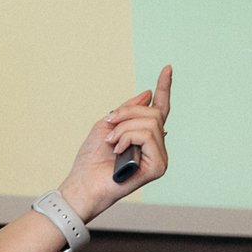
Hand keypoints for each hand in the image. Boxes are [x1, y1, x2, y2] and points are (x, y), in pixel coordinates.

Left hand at [58, 64, 171, 220]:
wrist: (83, 183)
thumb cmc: (92, 159)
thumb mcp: (107, 125)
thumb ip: (128, 110)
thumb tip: (148, 94)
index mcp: (145, 137)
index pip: (159, 108)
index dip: (164, 88)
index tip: (167, 68)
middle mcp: (156, 147)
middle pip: (153, 113)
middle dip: (127, 114)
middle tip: (110, 127)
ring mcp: (160, 157)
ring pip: (150, 123)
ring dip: (124, 128)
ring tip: (113, 144)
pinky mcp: (158, 167)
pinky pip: (147, 136)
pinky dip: (128, 138)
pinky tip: (119, 151)